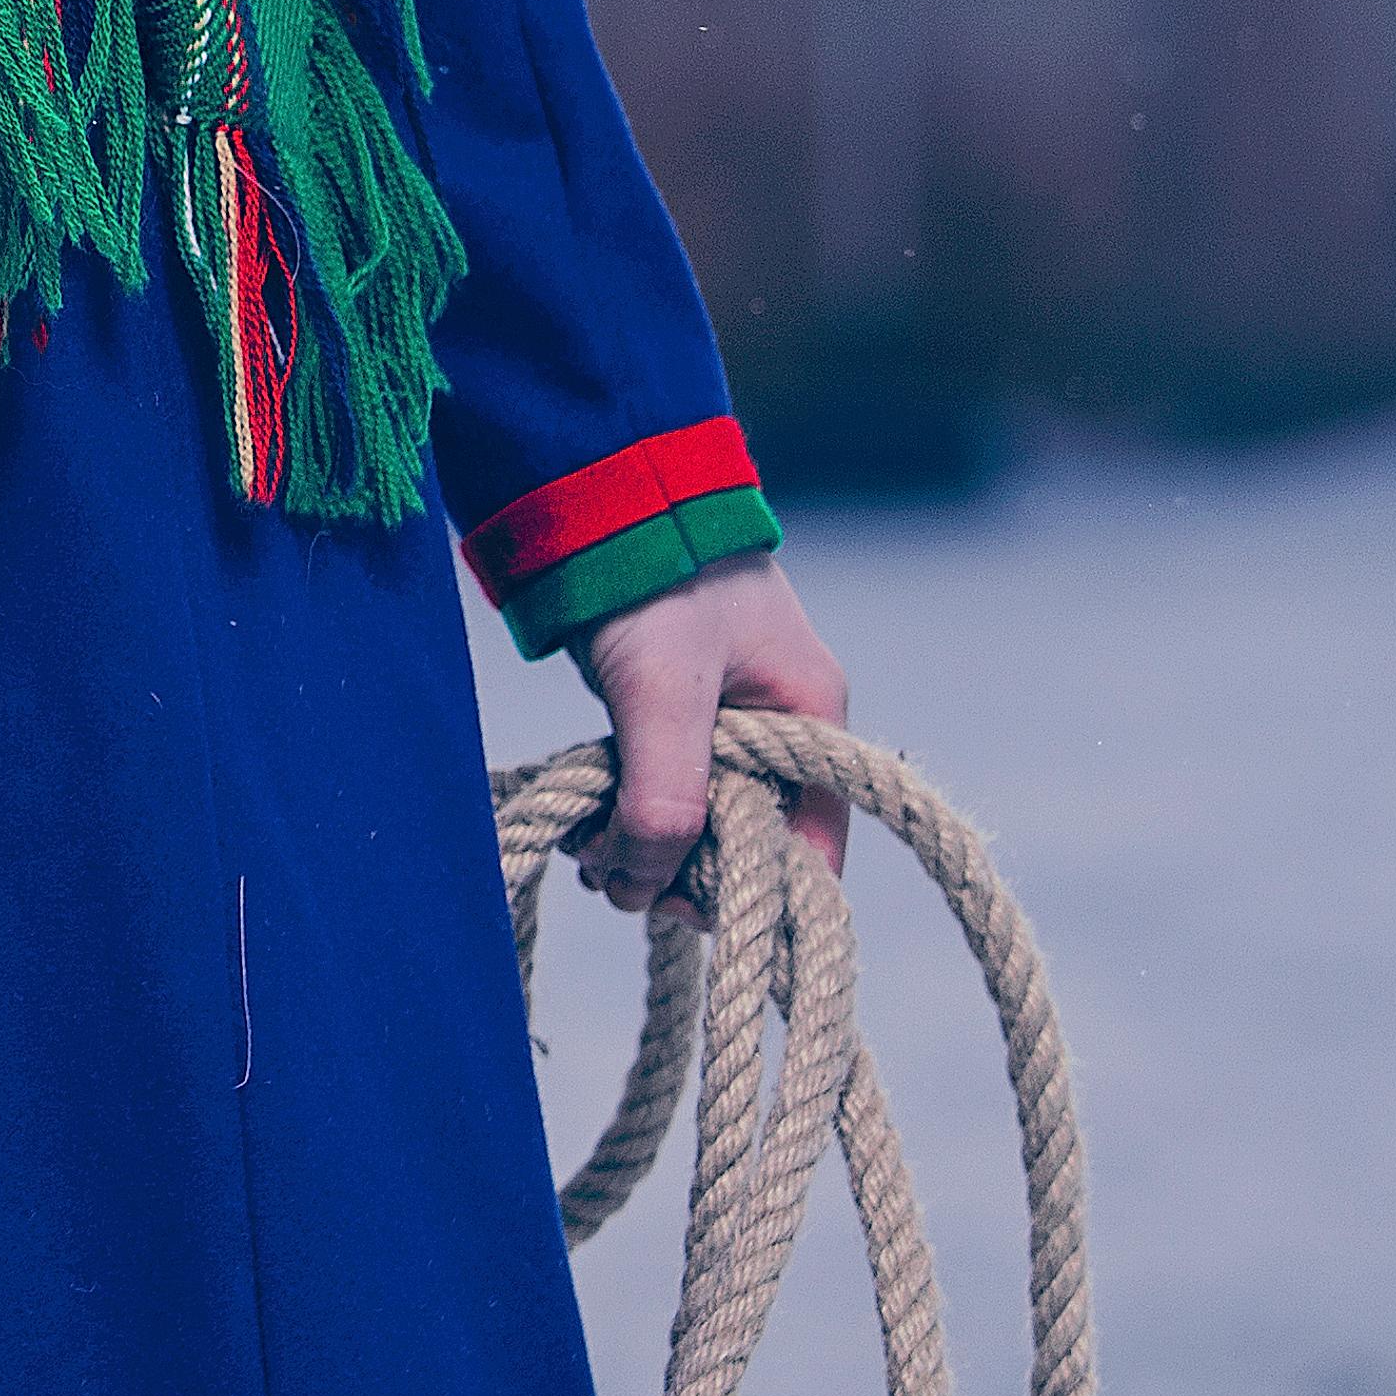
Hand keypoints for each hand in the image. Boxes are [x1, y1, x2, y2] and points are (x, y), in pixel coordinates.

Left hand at [568, 554, 848, 910]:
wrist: (598, 492)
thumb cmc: (654, 580)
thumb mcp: (662, 691)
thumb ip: (664, 792)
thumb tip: (646, 884)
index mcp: (811, 723)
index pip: (811, 851)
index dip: (752, 895)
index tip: (676, 904)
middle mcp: (781, 730)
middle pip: (748, 845)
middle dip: (679, 871)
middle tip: (611, 873)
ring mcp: (728, 721)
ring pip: (698, 821)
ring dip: (642, 846)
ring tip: (587, 847)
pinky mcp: (676, 711)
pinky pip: (664, 788)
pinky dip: (626, 812)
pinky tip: (584, 821)